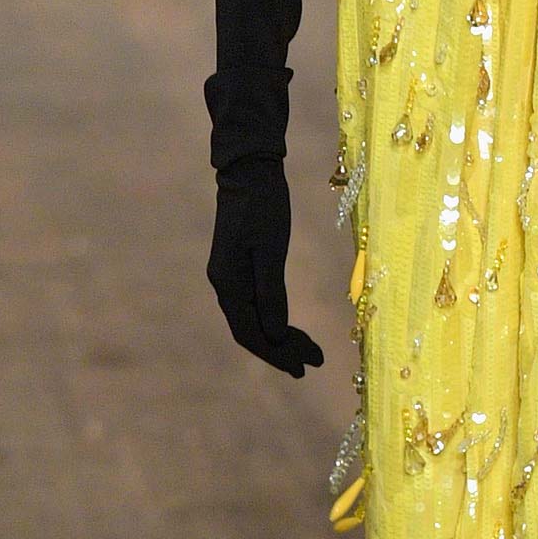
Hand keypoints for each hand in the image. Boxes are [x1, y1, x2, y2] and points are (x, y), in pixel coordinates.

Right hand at [207, 160, 323, 375]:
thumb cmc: (264, 206)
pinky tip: (293, 328)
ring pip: (254, 319)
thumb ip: (271, 293)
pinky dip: (276, 319)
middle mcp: (225, 284)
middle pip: (251, 331)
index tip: (302, 367)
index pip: (250, 332)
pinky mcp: (241, 268)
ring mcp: (231, 276)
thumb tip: (276, 334)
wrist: (250, 171)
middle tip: (313, 364)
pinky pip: (256, 305)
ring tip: (309, 352)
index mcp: (227, 282)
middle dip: (282, 350)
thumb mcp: (272, 249)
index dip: (276, 353)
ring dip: (281, 338)